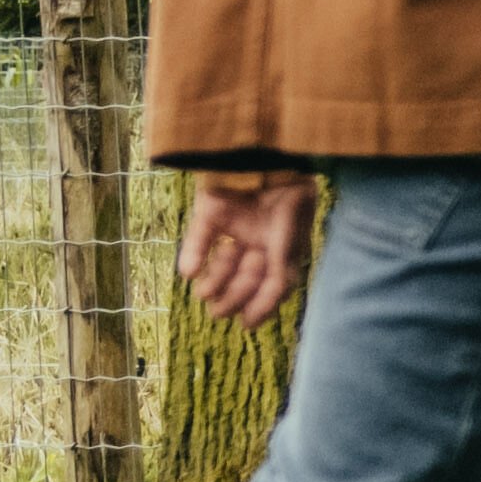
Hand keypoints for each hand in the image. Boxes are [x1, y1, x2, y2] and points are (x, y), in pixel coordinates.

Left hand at [177, 172, 312, 328]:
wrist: (268, 157)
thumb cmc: (290, 198)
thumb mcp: (290, 242)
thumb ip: (280, 275)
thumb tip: (262, 311)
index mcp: (284, 244)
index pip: (271, 280)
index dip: (260, 304)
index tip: (246, 323)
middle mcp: (260, 236)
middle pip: (245, 274)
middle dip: (233, 295)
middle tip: (218, 313)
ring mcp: (236, 223)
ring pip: (223, 260)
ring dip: (214, 280)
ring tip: (205, 294)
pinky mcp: (212, 210)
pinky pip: (201, 236)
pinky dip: (194, 254)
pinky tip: (190, 272)